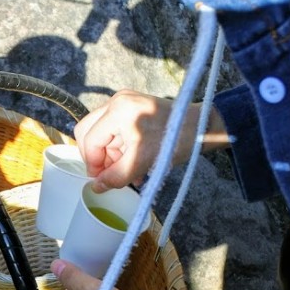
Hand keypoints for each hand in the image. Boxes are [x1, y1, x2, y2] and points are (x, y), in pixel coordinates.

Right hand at [74, 89, 228, 192]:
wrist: (201, 127)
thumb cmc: (175, 141)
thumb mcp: (142, 163)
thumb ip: (116, 177)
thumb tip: (96, 188)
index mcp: (118, 111)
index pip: (90, 140)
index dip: (92, 164)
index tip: (101, 181)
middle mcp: (117, 101)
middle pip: (88, 132)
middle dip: (97, 157)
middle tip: (109, 173)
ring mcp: (123, 101)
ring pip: (100, 132)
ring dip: (109, 154)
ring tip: (127, 171)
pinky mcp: (131, 106)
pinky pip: (113, 129)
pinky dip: (118, 147)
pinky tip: (132, 161)